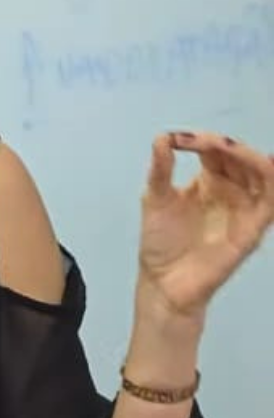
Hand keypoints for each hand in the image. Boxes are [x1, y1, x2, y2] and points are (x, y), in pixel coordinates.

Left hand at [137, 131, 272, 317]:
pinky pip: (270, 199)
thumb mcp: (155, 199)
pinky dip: (270, 177)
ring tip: (223, 147)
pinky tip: (263, 162)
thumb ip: (161, 169)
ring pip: (261, 171)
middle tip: (203, 142)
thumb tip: (161, 136)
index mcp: (210, 180)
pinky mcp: (253, 227)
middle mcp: (232, 190)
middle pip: (240, 157)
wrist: (164, 281)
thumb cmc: (161, 242)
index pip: (215, 150)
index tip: (176, 139)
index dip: (200, 140)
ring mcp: (244, 208)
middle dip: (224, 144)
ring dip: (245, 155)